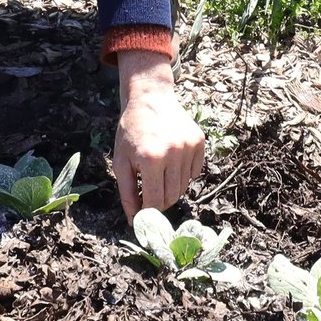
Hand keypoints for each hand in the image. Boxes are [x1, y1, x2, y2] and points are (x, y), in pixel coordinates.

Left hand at [109, 51, 203, 217]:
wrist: (150, 98)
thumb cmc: (131, 132)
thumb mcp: (121, 162)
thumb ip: (127, 193)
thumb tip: (134, 221)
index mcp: (150, 159)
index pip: (155, 201)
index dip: (148, 211)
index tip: (143, 213)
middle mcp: (173, 152)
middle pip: (172, 196)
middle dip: (160, 202)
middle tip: (150, 195)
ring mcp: (189, 146)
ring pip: (184, 186)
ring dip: (171, 187)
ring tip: (159, 173)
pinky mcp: (199, 141)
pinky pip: (195, 172)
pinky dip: (184, 174)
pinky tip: (172, 161)